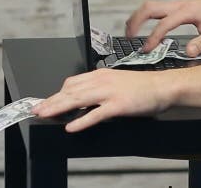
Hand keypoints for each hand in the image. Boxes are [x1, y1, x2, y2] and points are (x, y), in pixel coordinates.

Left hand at [32, 68, 171, 131]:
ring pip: (78, 99)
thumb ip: (101, 88)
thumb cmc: (144, 86)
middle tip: (36, 109)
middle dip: (51, 100)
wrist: (164, 86)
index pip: (72, 83)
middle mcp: (103, 81)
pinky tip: (71, 126)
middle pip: (70, 91)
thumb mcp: (118, 82)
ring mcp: (110, 92)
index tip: (46, 101)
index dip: (57, 93)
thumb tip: (84, 100)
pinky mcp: (118, 105)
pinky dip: (81, 120)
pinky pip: (95, 114)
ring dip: (58, 108)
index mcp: (102, 74)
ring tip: (45, 115)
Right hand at [126, 0, 200, 55]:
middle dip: (135, 22)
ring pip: (149, 6)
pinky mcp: (174, 7)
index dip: (154, 37)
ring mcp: (174, 5)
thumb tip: (188, 53)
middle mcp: (178, 5)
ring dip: (137, 18)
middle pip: (149, 8)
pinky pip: (154, 9)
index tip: (147, 49)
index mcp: (187, 11)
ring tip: (130, 34)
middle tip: (129, 38)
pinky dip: (143, 17)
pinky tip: (141, 28)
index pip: (164, 24)